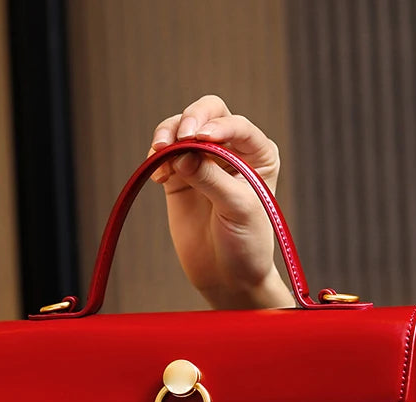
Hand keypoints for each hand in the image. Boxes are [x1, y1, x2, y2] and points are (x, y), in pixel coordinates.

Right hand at [149, 95, 294, 309]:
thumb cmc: (246, 244)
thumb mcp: (237, 209)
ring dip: (168, 134)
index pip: (237, 125)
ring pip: (181, 128)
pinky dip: (157, 156)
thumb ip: (211, 178)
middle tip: (180, 138)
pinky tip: (159, 175)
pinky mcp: (180, 177)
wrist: (228, 276)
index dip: (217, 126)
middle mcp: (232, 150)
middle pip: (208, 112)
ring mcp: (203, 161)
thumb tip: (181, 153)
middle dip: (191, 119)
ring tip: (160, 154)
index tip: (201, 139)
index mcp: (258, 154)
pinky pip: (164, 153)